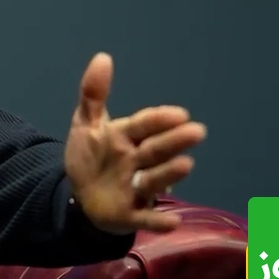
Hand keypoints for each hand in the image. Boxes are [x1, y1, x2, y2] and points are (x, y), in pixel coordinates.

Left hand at [63, 52, 206, 234]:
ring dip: (169, 174)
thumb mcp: (86, 124)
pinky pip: (144, 217)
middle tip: (197, 131)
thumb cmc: (92, 156)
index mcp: (126, 137)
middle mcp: (136, 161)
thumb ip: (94, 93)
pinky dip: (157, 220)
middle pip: (155, 150)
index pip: (144, 125)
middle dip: (174, 141)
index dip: (159, 119)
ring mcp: (135, 188)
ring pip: (153, 179)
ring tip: (186, 165)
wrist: (81, 196)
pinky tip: (173, 222)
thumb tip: (103, 56)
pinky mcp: (129, 213)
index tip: (179, 113)